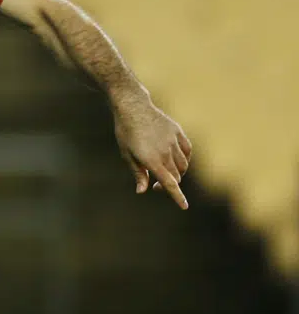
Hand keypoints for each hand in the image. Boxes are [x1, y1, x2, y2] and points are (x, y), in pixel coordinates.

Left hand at [113, 93, 191, 208]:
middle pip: (176, 176)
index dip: (176, 196)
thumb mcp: (127, 155)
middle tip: (155, 187)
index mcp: (152, 160)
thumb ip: (138, 173)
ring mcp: (174, 141)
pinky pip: (187, 150)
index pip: (169, 182)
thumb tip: (142, 191)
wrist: (133, 107)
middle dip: (169, 185)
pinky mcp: (178, 132)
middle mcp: (166, 152)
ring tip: (164, 172)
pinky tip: (176, 160)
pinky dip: (184, 159)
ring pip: (183, 164)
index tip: (184, 206)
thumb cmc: (126, 132)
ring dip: (177, 173)